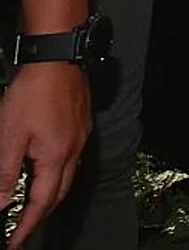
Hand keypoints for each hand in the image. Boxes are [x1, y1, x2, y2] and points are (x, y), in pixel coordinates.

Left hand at [0, 62, 90, 246]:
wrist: (57, 58)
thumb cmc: (34, 91)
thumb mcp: (9, 136)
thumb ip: (6, 173)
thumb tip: (2, 202)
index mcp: (56, 156)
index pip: (41, 202)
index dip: (26, 225)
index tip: (15, 242)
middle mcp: (73, 150)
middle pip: (59, 194)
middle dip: (40, 214)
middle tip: (22, 228)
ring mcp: (79, 137)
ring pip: (66, 176)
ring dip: (49, 194)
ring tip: (30, 202)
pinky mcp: (79, 125)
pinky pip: (70, 158)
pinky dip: (56, 173)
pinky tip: (45, 167)